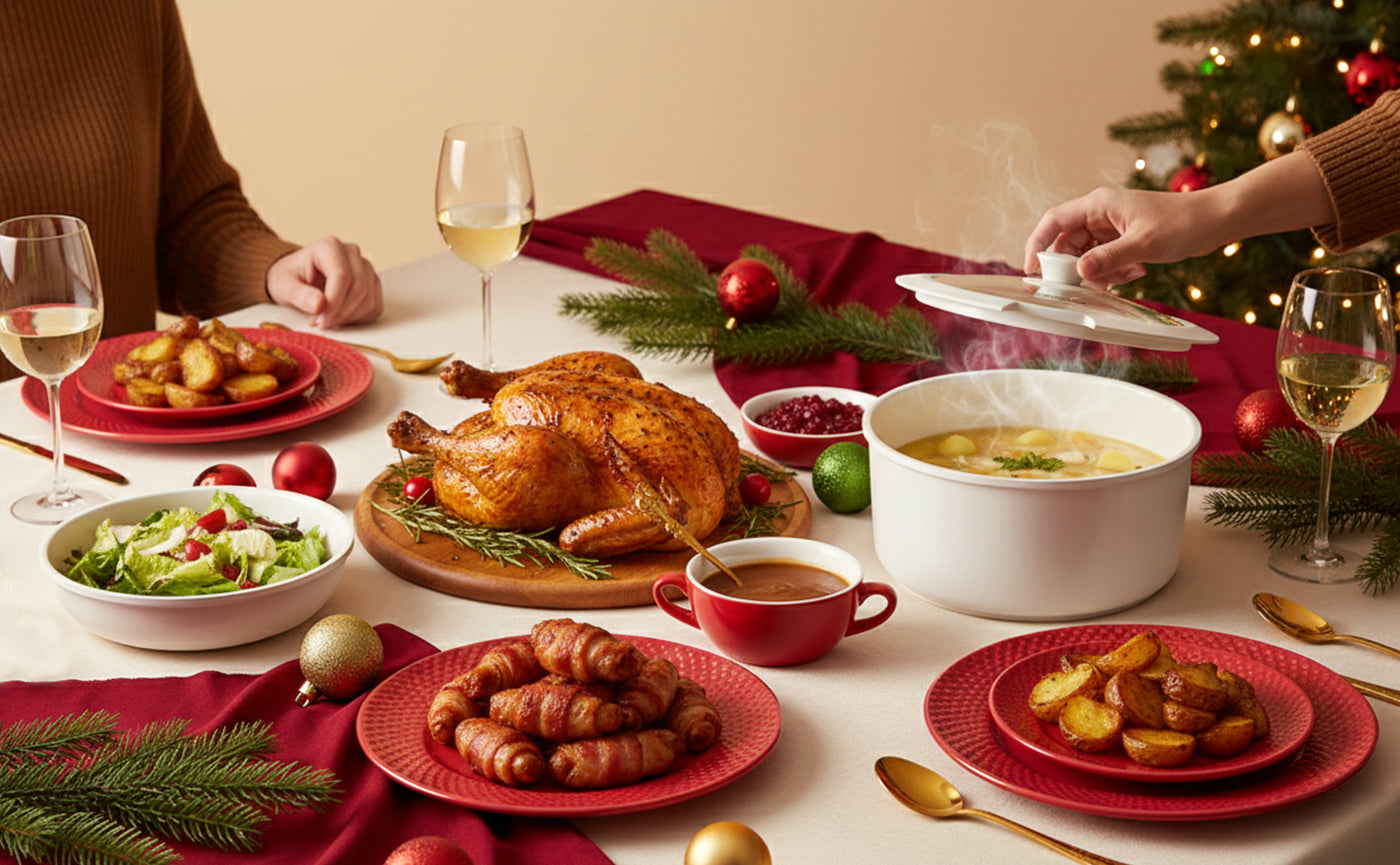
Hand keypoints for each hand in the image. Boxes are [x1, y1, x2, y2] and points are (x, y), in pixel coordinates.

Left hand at [266, 236, 382, 327]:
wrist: (298, 277)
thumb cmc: (290, 278)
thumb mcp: (284, 286)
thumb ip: (300, 295)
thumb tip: (320, 305)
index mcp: (329, 247)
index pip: (342, 276)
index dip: (334, 303)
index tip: (320, 321)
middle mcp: (351, 253)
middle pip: (359, 288)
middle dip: (340, 313)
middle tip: (321, 324)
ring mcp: (365, 267)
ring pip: (369, 299)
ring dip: (349, 318)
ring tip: (327, 321)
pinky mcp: (372, 283)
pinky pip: (374, 306)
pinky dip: (358, 319)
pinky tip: (340, 318)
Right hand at [1023, 187, 1221, 286]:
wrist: (1215, 220)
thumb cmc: (1183, 222)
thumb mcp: (1142, 244)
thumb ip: (1108, 258)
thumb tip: (1078, 272)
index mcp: (1099, 204)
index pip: (1054, 221)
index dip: (1038, 244)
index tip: (1032, 270)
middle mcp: (1101, 214)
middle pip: (1067, 242)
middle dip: (1072, 266)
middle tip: (1080, 285)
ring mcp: (1112, 228)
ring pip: (1086, 254)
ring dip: (1098, 271)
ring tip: (1125, 274)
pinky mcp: (1123, 240)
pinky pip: (1104, 260)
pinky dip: (1113, 272)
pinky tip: (1136, 271)